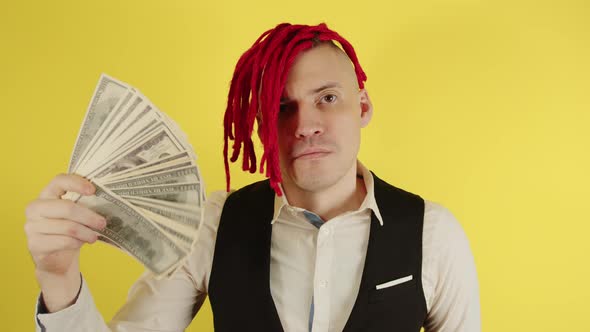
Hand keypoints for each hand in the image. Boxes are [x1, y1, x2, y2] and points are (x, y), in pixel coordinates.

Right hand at [24, 173, 105, 310]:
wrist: (55, 258)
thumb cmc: (68, 230)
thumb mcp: (75, 215)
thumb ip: (84, 204)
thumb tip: (108, 201)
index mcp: (46, 194)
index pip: (59, 181)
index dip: (76, 183)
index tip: (93, 190)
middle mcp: (35, 208)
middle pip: (67, 208)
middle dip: (89, 216)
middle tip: (102, 223)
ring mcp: (32, 226)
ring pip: (68, 227)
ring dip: (86, 233)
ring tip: (94, 236)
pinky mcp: (35, 244)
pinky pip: (63, 242)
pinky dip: (77, 243)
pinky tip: (81, 243)